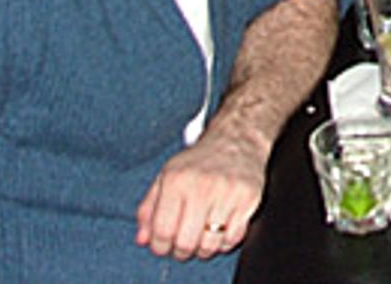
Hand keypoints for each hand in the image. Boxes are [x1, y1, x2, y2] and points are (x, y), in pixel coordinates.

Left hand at [135, 124, 269, 260]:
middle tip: (183, 246)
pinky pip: (233, 238)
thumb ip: (149, 208)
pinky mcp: (249, 198)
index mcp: (177, 180)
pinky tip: (221, 230)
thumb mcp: (166, 176)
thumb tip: (142, 239)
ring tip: (202, 238)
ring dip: (203, 250)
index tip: (163, 246)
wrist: (238, 138)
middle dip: (181, 251)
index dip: (160, 246)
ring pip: (210, 245)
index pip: (162, 231)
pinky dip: (225, 242)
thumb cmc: (200, 161)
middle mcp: (202, 186)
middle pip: (186, 242)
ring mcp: (228, 193)